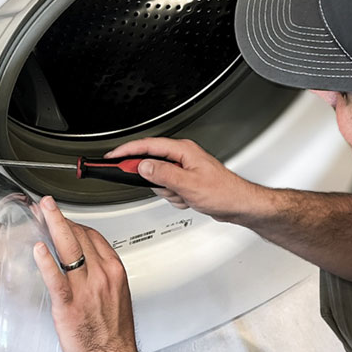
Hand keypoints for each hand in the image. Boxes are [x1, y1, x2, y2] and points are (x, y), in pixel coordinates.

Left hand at [33, 196, 139, 351]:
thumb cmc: (114, 335)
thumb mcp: (117, 297)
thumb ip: (103, 278)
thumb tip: (88, 267)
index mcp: (114, 272)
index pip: (94, 237)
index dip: (75, 223)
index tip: (63, 217)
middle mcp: (102, 276)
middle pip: (81, 237)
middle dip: (61, 218)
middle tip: (46, 206)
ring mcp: (86, 289)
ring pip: (70, 249)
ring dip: (54, 225)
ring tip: (42, 211)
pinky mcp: (69, 305)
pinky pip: (57, 278)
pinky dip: (47, 261)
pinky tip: (39, 249)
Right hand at [107, 137, 268, 222]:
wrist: (239, 205)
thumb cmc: (223, 192)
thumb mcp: (188, 184)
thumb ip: (162, 173)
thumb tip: (143, 166)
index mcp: (183, 150)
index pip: (148, 146)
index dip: (127, 151)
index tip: (112, 157)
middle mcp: (183, 156)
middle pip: (152, 164)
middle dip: (157, 182)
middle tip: (165, 188)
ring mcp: (184, 169)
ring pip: (160, 180)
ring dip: (169, 192)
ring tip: (184, 195)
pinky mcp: (186, 181)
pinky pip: (169, 189)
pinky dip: (176, 197)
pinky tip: (188, 199)